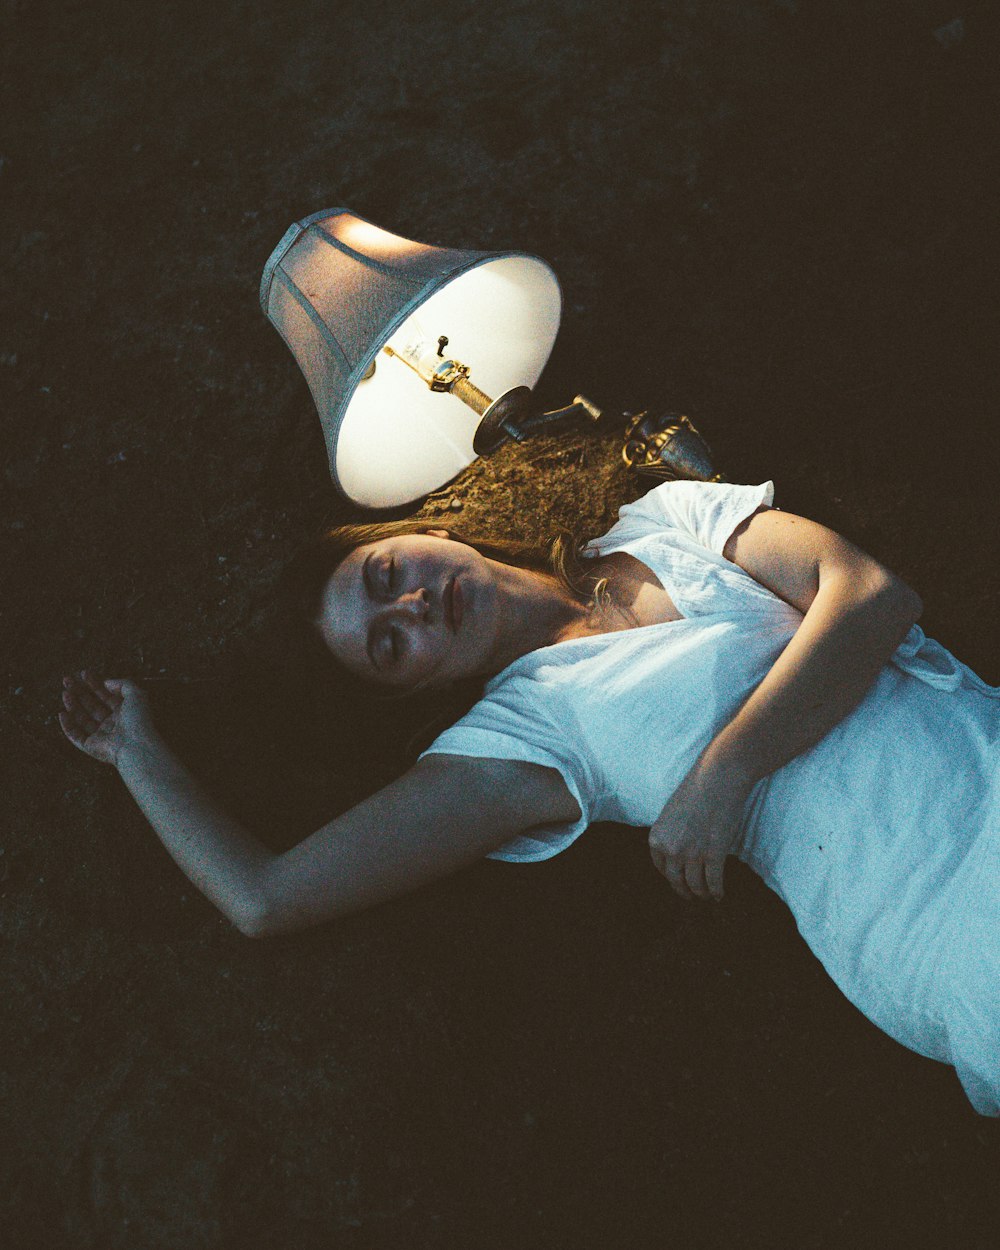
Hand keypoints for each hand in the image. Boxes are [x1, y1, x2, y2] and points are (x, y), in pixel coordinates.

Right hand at [59, 671, 153, 766]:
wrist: (136, 746)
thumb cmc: (138, 720)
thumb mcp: (136, 695)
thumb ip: (123, 684)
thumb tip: (106, 682)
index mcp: (123, 712)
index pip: (106, 695)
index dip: (95, 684)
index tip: (84, 673)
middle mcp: (112, 724)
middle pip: (92, 705)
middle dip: (79, 692)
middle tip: (67, 680)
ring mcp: (101, 736)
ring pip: (83, 719)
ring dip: (72, 705)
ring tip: (65, 693)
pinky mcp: (92, 747)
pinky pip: (76, 736)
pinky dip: (68, 726)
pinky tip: (62, 713)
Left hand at [648, 751, 753, 901]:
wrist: (717, 778)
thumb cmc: (696, 790)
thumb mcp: (671, 813)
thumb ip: (671, 834)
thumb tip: (677, 853)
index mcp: (657, 838)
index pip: (660, 867)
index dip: (670, 878)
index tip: (677, 882)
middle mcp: (671, 849)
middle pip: (676, 880)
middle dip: (684, 891)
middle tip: (691, 896)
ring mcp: (692, 853)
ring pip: (696, 885)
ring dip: (702, 893)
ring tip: (707, 896)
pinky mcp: (714, 854)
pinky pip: (714, 881)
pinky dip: (717, 891)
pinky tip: (720, 895)